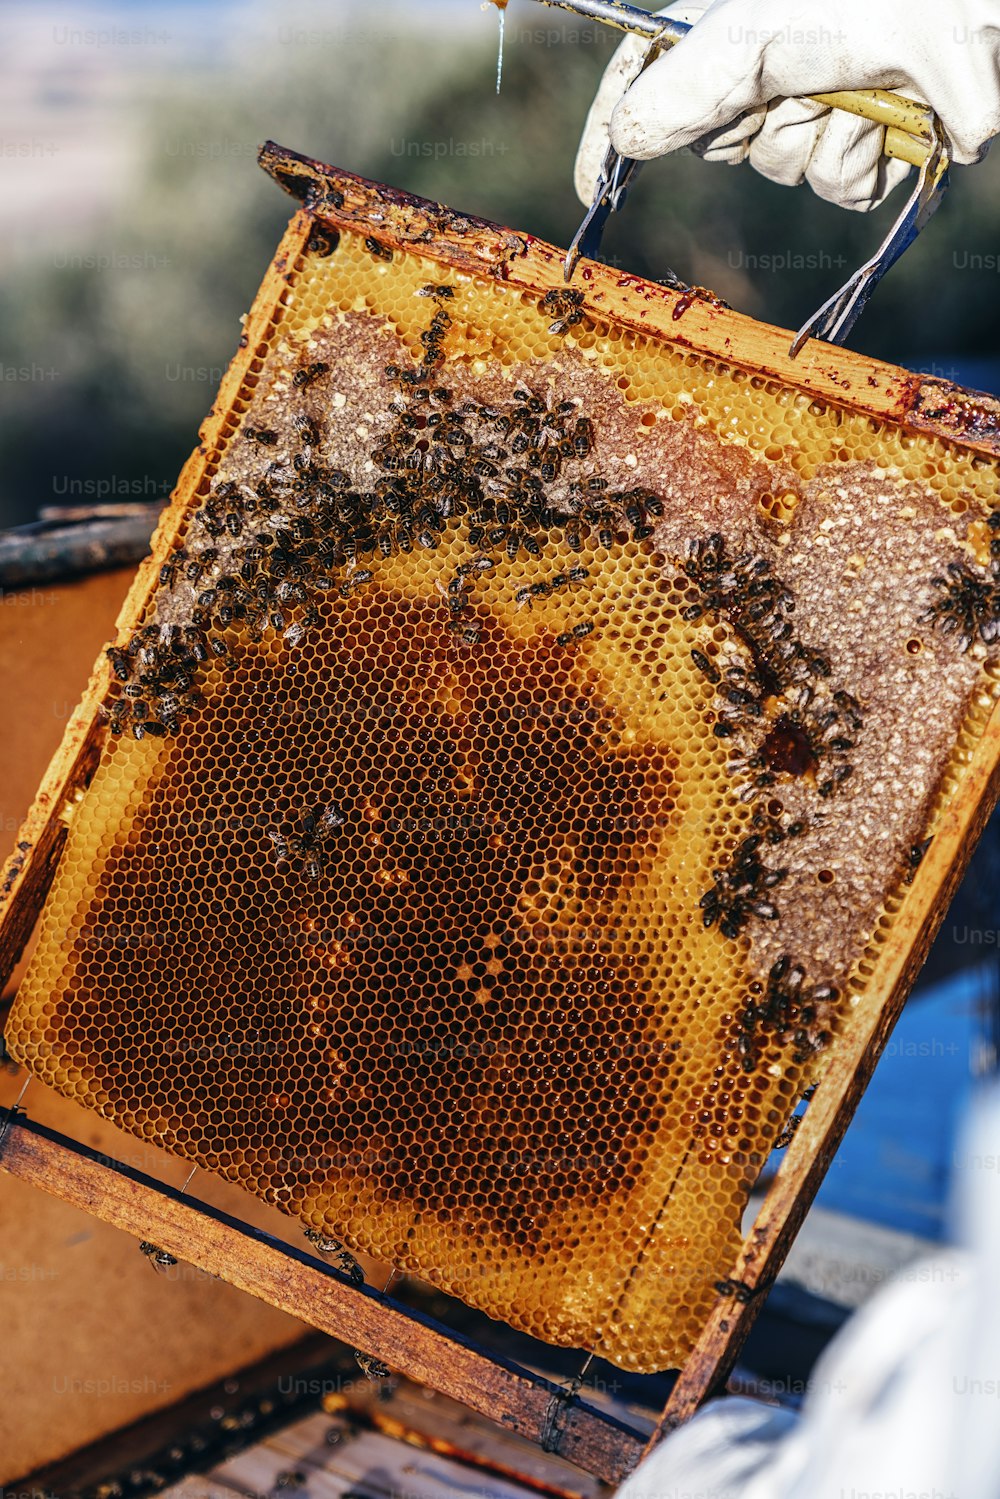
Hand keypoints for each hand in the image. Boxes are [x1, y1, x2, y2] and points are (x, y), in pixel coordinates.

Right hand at [575, 0, 999, 212]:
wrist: (967, 16)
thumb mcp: (753, 34)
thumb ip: (683, 90)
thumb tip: (625, 140)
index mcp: (733, 25)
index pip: (650, 82)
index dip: (613, 135)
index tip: (589, 187)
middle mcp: (773, 69)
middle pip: (715, 142)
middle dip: (747, 128)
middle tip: (785, 87)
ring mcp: (823, 109)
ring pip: (780, 171)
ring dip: (812, 143)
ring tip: (850, 94)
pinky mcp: (871, 147)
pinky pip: (838, 191)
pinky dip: (857, 165)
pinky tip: (881, 123)